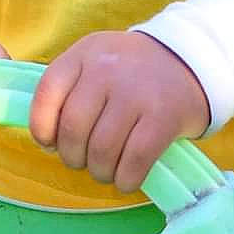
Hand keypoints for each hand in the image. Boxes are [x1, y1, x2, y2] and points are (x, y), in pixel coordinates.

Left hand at [29, 31, 209, 195]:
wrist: (190, 61)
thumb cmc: (132, 70)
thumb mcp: (95, 60)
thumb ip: (68, 91)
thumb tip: (47, 141)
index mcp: (85, 54)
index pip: (47, 93)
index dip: (42, 128)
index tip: (51, 143)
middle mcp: (107, 69)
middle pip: (73, 130)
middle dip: (73, 157)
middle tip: (84, 160)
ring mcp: (136, 93)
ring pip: (101, 151)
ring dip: (100, 172)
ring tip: (106, 169)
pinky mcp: (163, 118)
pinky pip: (133, 161)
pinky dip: (126, 179)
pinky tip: (127, 178)